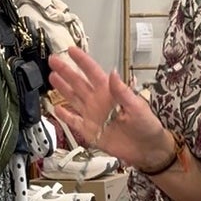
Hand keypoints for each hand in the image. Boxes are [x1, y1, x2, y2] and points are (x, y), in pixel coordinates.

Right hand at [48, 46, 172, 170]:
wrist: (147, 149)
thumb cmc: (147, 126)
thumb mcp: (137, 106)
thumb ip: (122, 91)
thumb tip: (113, 73)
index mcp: (110, 92)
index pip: (93, 72)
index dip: (82, 61)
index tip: (71, 50)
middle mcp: (98, 102)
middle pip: (78, 83)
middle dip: (66, 71)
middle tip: (53, 60)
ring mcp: (93, 116)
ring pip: (73, 99)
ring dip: (62, 88)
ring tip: (52, 77)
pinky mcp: (90, 131)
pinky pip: (74, 122)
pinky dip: (65, 116)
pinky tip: (56, 109)